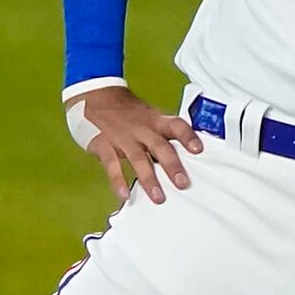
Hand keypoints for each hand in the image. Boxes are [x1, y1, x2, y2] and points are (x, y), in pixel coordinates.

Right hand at [66, 85, 202, 202]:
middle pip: (159, 146)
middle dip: (172, 165)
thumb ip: (165, 133)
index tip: (198, 149)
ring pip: (138, 159)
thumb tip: (189, 152)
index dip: (187, 136)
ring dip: (149, 179)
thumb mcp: (149, 116)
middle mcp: (141, 128)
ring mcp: (122, 137)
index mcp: (155, 120)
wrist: (95, 97)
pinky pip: (111, 164)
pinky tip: (124, 195)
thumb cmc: (129, 113)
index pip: (176, 125)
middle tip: (182, 183)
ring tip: (158, 197)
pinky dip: (118, 180)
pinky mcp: (104, 144)